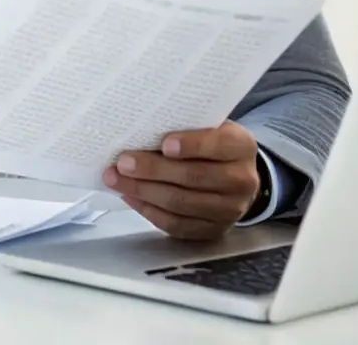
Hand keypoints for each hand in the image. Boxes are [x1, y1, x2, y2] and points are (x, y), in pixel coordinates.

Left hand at [103, 122, 260, 240]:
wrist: (234, 175)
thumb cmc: (211, 143)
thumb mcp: (208, 126)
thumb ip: (184, 127)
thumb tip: (138, 129)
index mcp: (241, 146)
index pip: (219, 145)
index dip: (192, 145)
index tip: (163, 144)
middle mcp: (242, 180)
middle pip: (194, 177)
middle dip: (153, 170)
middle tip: (123, 163)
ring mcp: (230, 210)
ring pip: (181, 203)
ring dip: (143, 192)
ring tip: (116, 180)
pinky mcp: (213, 230)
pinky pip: (177, 225)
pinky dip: (149, 211)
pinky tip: (130, 197)